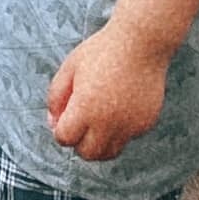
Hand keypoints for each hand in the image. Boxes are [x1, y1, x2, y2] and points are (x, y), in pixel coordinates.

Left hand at [47, 22, 171, 163]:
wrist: (140, 45)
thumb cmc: (100, 53)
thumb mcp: (69, 68)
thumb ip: (56, 96)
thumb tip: (53, 122)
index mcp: (86, 108)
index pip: (65, 138)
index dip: (59, 130)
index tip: (62, 119)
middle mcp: (109, 123)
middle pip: (88, 154)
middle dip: (78, 143)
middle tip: (77, 124)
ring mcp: (130, 126)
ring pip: (110, 152)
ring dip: (99, 144)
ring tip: (95, 121)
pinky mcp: (146, 124)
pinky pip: (127, 139)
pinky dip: (118, 132)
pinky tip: (116, 109)